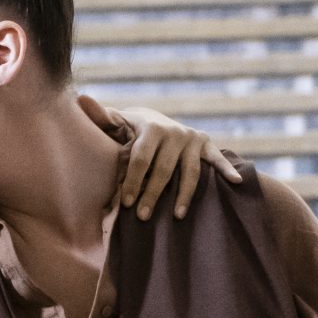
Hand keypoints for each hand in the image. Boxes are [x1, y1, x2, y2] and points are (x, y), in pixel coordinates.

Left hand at [101, 100, 246, 218]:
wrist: (155, 121)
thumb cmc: (129, 131)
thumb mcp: (115, 124)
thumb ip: (100, 118)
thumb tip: (80, 99)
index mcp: (150, 128)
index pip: (141, 158)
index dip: (133, 181)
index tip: (125, 203)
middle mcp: (174, 132)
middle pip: (164, 169)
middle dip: (153, 194)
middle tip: (144, 217)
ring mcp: (192, 139)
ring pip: (190, 172)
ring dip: (184, 195)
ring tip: (177, 216)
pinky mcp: (207, 144)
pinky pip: (217, 159)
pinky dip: (228, 169)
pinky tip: (237, 181)